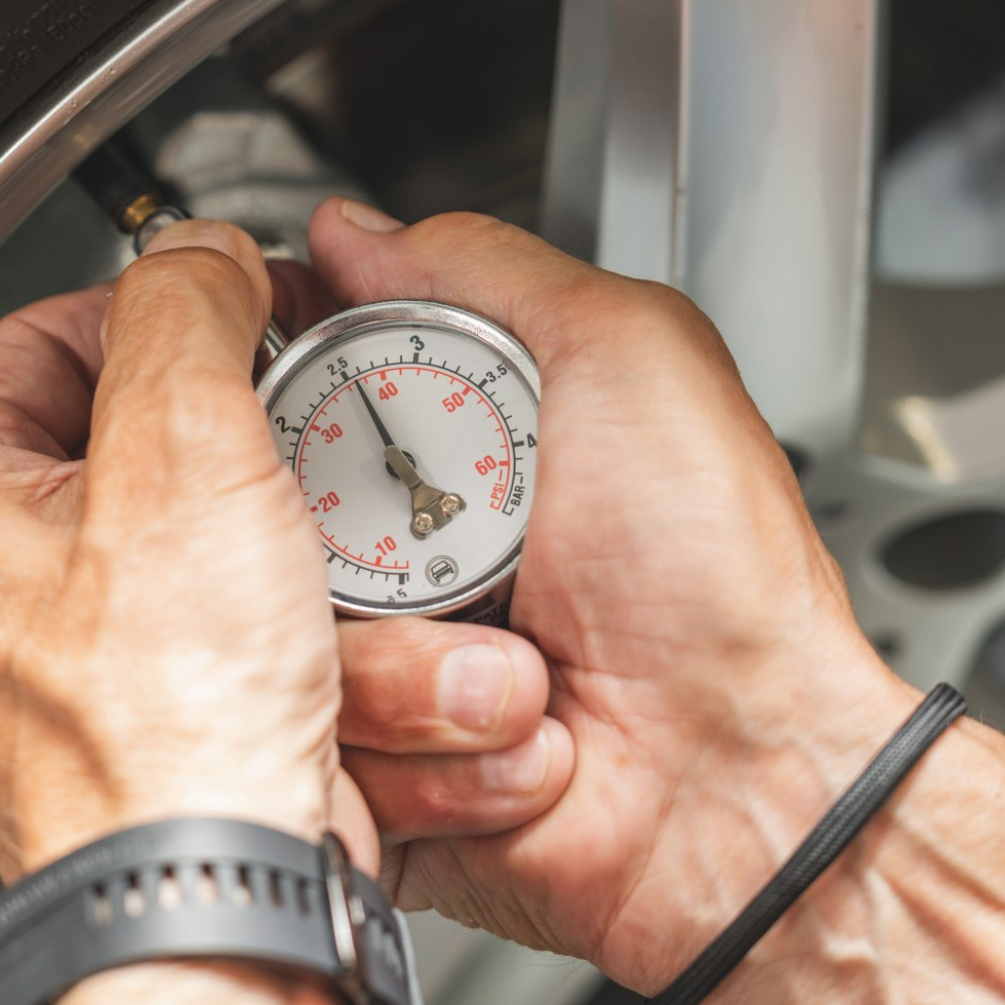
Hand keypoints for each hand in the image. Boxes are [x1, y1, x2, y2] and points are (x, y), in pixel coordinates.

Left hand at [0, 219, 370, 878]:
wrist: (212, 903)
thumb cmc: (162, 731)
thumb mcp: (185, 453)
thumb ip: (185, 313)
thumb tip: (196, 257)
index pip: (40, 337)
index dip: (159, 309)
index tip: (239, 305)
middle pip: (118, 432)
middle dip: (231, 425)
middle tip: (292, 414)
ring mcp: (43, 653)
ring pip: (176, 522)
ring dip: (267, 511)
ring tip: (315, 518)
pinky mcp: (120, 707)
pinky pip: (203, 605)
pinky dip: (272, 590)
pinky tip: (320, 599)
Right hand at [308, 200, 917, 994]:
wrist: (744, 775)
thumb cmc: (718, 573)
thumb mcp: (624, 351)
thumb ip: (480, 268)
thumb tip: (357, 229)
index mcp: (455, 446)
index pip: (302, 387)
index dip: (274, 383)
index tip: (274, 385)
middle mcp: (407, 553)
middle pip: (261, 525)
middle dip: (339, 547)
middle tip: (450, 557)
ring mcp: (396, 663)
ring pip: (282, 648)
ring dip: (410, 664)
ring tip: (518, 665)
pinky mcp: (387, 766)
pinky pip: (325, 749)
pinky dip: (421, 748)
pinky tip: (507, 735)